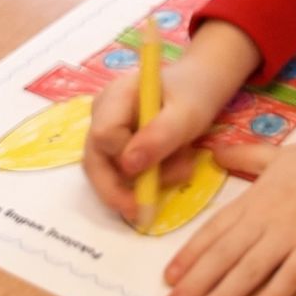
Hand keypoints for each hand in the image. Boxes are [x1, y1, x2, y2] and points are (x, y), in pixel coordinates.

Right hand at [83, 19, 258, 221]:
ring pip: (107, 170)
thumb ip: (159, 136)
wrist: (202, 84)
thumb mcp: (187, 113)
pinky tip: (174, 167)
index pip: (103, 135)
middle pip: (94, 160)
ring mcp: (106, 129)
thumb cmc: (195, 92)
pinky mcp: (117, 144)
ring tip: (181, 169)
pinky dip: (146, 178)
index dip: (125, 158)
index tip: (157, 166)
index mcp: (115, 96)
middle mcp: (102, 113)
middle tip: (144, 212)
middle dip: (118, 190)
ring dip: (141, 183)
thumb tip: (129, 167)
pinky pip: (121, 170)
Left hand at [162, 124, 295, 295]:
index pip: (214, 229)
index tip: (168, 278)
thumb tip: (215, 152)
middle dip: (194, 284)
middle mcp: (266, 218)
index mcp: (255, 198)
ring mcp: (290, 234)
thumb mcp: (277, 154)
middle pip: (222, 255)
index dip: (189, 255)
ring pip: (247, 270)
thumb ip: (244, 155)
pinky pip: (288, 278)